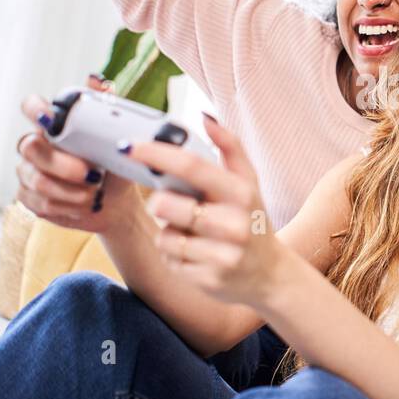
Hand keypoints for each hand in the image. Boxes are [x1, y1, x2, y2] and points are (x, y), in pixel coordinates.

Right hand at [15, 74, 137, 233]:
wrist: (115, 201)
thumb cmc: (112, 165)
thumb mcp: (113, 139)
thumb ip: (104, 110)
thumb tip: (99, 81)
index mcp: (52, 125)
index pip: (30, 106)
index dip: (34, 109)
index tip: (49, 118)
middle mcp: (34, 145)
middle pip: (31, 147)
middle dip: (61, 164)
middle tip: (92, 174)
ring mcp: (28, 172)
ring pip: (37, 180)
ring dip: (70, 190)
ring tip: (94, 193)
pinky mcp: (29, 197)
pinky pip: (41, 203)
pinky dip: (68, 206)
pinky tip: (84, 205)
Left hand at [121, 116, 284, 308]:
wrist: (270, 275)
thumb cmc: (252, 220)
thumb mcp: (249, 183)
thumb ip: (230, 147)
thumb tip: (205, 118)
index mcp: (241, 193)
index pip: (191, 166)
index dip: (156, 153)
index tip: (128, 145)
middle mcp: (234, 225)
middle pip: (166, 204)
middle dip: (160, 202)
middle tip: (176, 206)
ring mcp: (221, 255)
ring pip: (164, 235)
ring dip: (168, 231)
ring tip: (191, 232)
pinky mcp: (207, 280)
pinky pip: (169, 259)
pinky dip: (174, 254)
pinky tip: (194, 253)